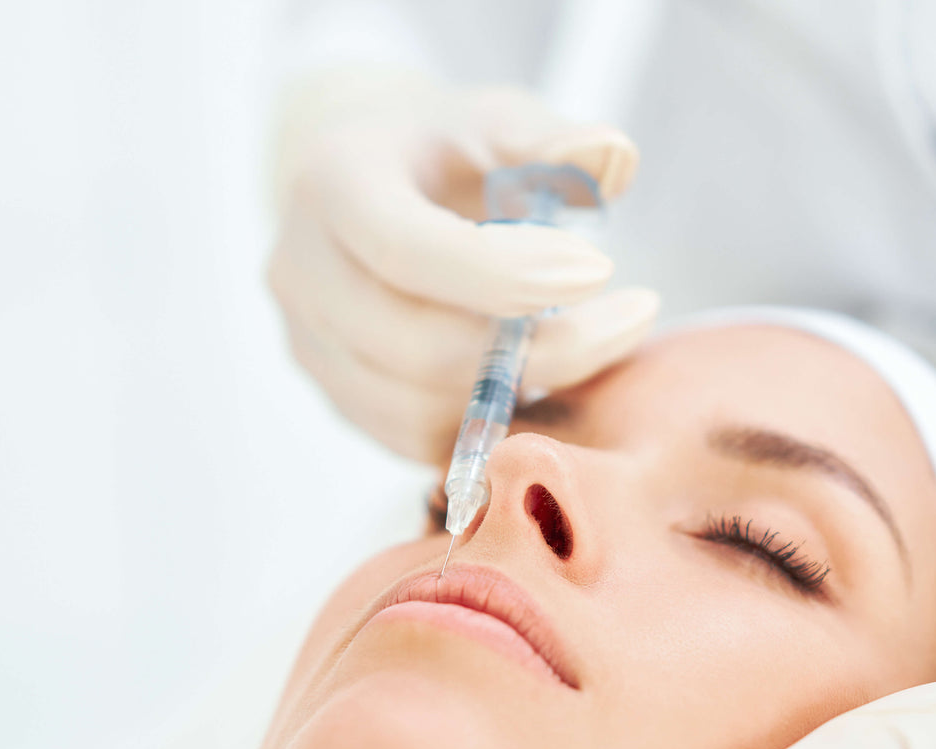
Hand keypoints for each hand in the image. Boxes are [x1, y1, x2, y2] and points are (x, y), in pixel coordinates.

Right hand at [268, 68, 658, 462]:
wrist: (365, 190)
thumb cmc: (442, 152)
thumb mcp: (497, 121)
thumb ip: (553, 139)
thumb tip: (615, 157)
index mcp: (334, 183)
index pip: (406, 247)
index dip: (504, 274)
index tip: (600, 268)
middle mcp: (301, 271)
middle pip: (416, 348)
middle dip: (539, 349)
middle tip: (634, 318)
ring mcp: (309, 344)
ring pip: (420, 409)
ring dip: (523, 393)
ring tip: (597, 344)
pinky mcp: (337, 398)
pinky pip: (418, 440)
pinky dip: (493, 422)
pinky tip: (548, 378)